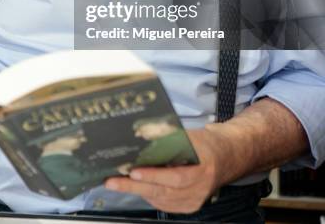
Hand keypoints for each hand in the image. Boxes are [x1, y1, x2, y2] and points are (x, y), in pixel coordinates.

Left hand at [105, 127, 224, 212]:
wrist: (227, 158)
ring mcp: (194, 201)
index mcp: (202, 169)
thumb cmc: (207, 144)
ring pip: (161, 200)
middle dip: (134, 186)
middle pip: (163, 191)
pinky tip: (137, 186)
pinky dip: (148, 195)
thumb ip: (170, 137)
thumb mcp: (191, 136)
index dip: (154, 175)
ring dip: (137, 190)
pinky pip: (164, 204)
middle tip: (113, 181)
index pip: (176, 177)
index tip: (134, 170)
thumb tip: (144, 133)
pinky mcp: (189, 207)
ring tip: (117, 183)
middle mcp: (199, 189)